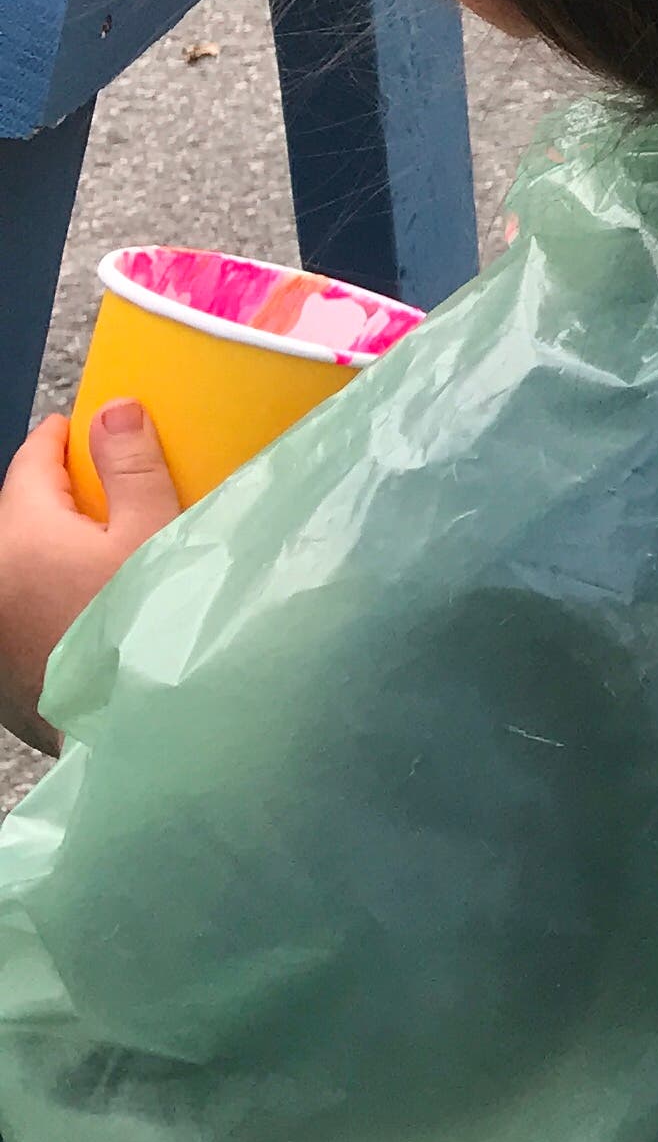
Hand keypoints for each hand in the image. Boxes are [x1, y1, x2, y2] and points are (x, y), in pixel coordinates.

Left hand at [0, 403, 176, 750]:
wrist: (136, 733)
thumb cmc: (150, 626)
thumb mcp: (157, 534)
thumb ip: (133, 467)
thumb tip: (114, 408)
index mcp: (22, 533)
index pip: (30, 463)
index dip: (59, 437)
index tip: (81, 425)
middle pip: (17, 514)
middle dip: (55, 494)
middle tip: (106, 485)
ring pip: (18, 563)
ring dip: (50, 547)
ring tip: (101, 547)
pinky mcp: (2, 668)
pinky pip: (20, 608)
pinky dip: (45, 593)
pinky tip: (86, 606)